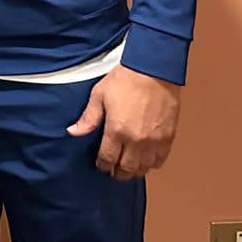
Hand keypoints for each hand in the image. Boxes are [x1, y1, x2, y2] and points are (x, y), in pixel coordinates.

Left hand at [68, 65, 181, 180]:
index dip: (103, 165)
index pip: (108, 159)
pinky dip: (152, 164)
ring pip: (144, 168)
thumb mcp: (99, 95)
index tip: (101, 165)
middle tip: (114, 171)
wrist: (153, 69)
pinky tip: (146, 160)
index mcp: (116, 130)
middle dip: (118, 172)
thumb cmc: (125, 79)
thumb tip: (73, 132)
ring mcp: (154, 140)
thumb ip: (88, 118)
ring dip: (135, 170)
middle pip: (126, 168)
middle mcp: (136, 140)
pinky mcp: (168, 136)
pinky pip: (161, 160)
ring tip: (129, 167)